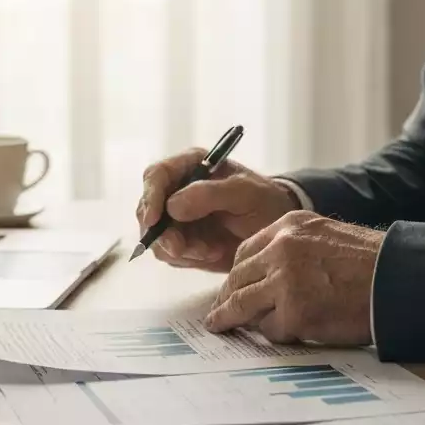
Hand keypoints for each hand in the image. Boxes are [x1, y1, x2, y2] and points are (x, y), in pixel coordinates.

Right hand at [137, 149, 297, 271]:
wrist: (276, 231)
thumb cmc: (265, 203)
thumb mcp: (246, 193)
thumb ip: (211, 194)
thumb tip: (172, 206)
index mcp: (190, 166)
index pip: (156, 175)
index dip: (150, 197)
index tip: (154, 220)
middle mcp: (178, 189)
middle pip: (148, 210)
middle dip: (163, 233)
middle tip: (184, 249)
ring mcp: (177, 217)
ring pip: (156, 236)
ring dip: (180, 249)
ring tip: (212, 250)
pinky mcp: (182, 241)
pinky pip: (170, 254)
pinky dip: (188, 258)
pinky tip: (213, 252)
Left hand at [205, 212, 382, 344]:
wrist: (401, 280)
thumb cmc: (372, 264)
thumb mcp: (327, 237)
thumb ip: (295, 249)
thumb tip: (267, 277)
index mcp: (289, 226)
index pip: (246, 252)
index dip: (237, 274)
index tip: (230, 288)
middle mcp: (282, 249)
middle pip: (238, 277)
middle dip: (226, 298)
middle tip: (219, 314)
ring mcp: (285, 280)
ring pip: (242, 303)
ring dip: (231, 318)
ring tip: (220, 326)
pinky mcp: (294, 312)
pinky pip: (270, 329)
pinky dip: (275, 334)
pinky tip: (286, 334)